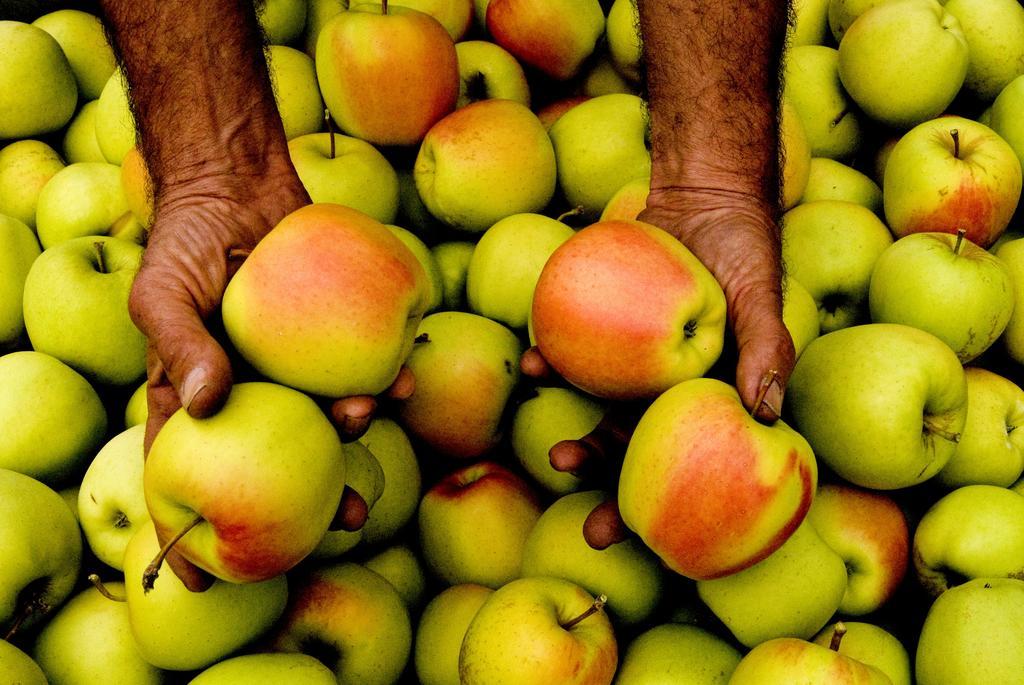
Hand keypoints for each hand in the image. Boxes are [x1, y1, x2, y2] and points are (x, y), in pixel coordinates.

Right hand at [130, 168, 414, 590]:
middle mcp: (253, 395)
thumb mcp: (162, 292)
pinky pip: (363, 369)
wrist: (238, 182)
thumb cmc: (187, 239)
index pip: (183, 477)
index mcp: (197, 400)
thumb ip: (181, 346)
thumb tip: (203, 407)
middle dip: (315, 499)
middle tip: (349, 519)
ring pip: (330, 421)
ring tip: (374, 416)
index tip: (207, 581)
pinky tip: (407, 378)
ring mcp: (296, 369)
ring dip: (358, 430)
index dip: (188, 533)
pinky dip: (386, 377)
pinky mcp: (336, 337)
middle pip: (280, 466)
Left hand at [522, 186, 794, 551]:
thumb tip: (766, 414)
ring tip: (554, 455)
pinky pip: (577, 356)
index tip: (637, 534)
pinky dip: (556, 362)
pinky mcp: (605, 330)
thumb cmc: (744, 248)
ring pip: (601, 414)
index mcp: (711, 399)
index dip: (665, 503)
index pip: (693, 464)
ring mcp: (634, 363)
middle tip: (586, 522)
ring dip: (577, 438)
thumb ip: (767, 349)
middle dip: (610, 488)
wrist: (703, 195)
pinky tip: (538, 362)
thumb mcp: (762, 296)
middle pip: (638, 453)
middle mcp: (669, 391)